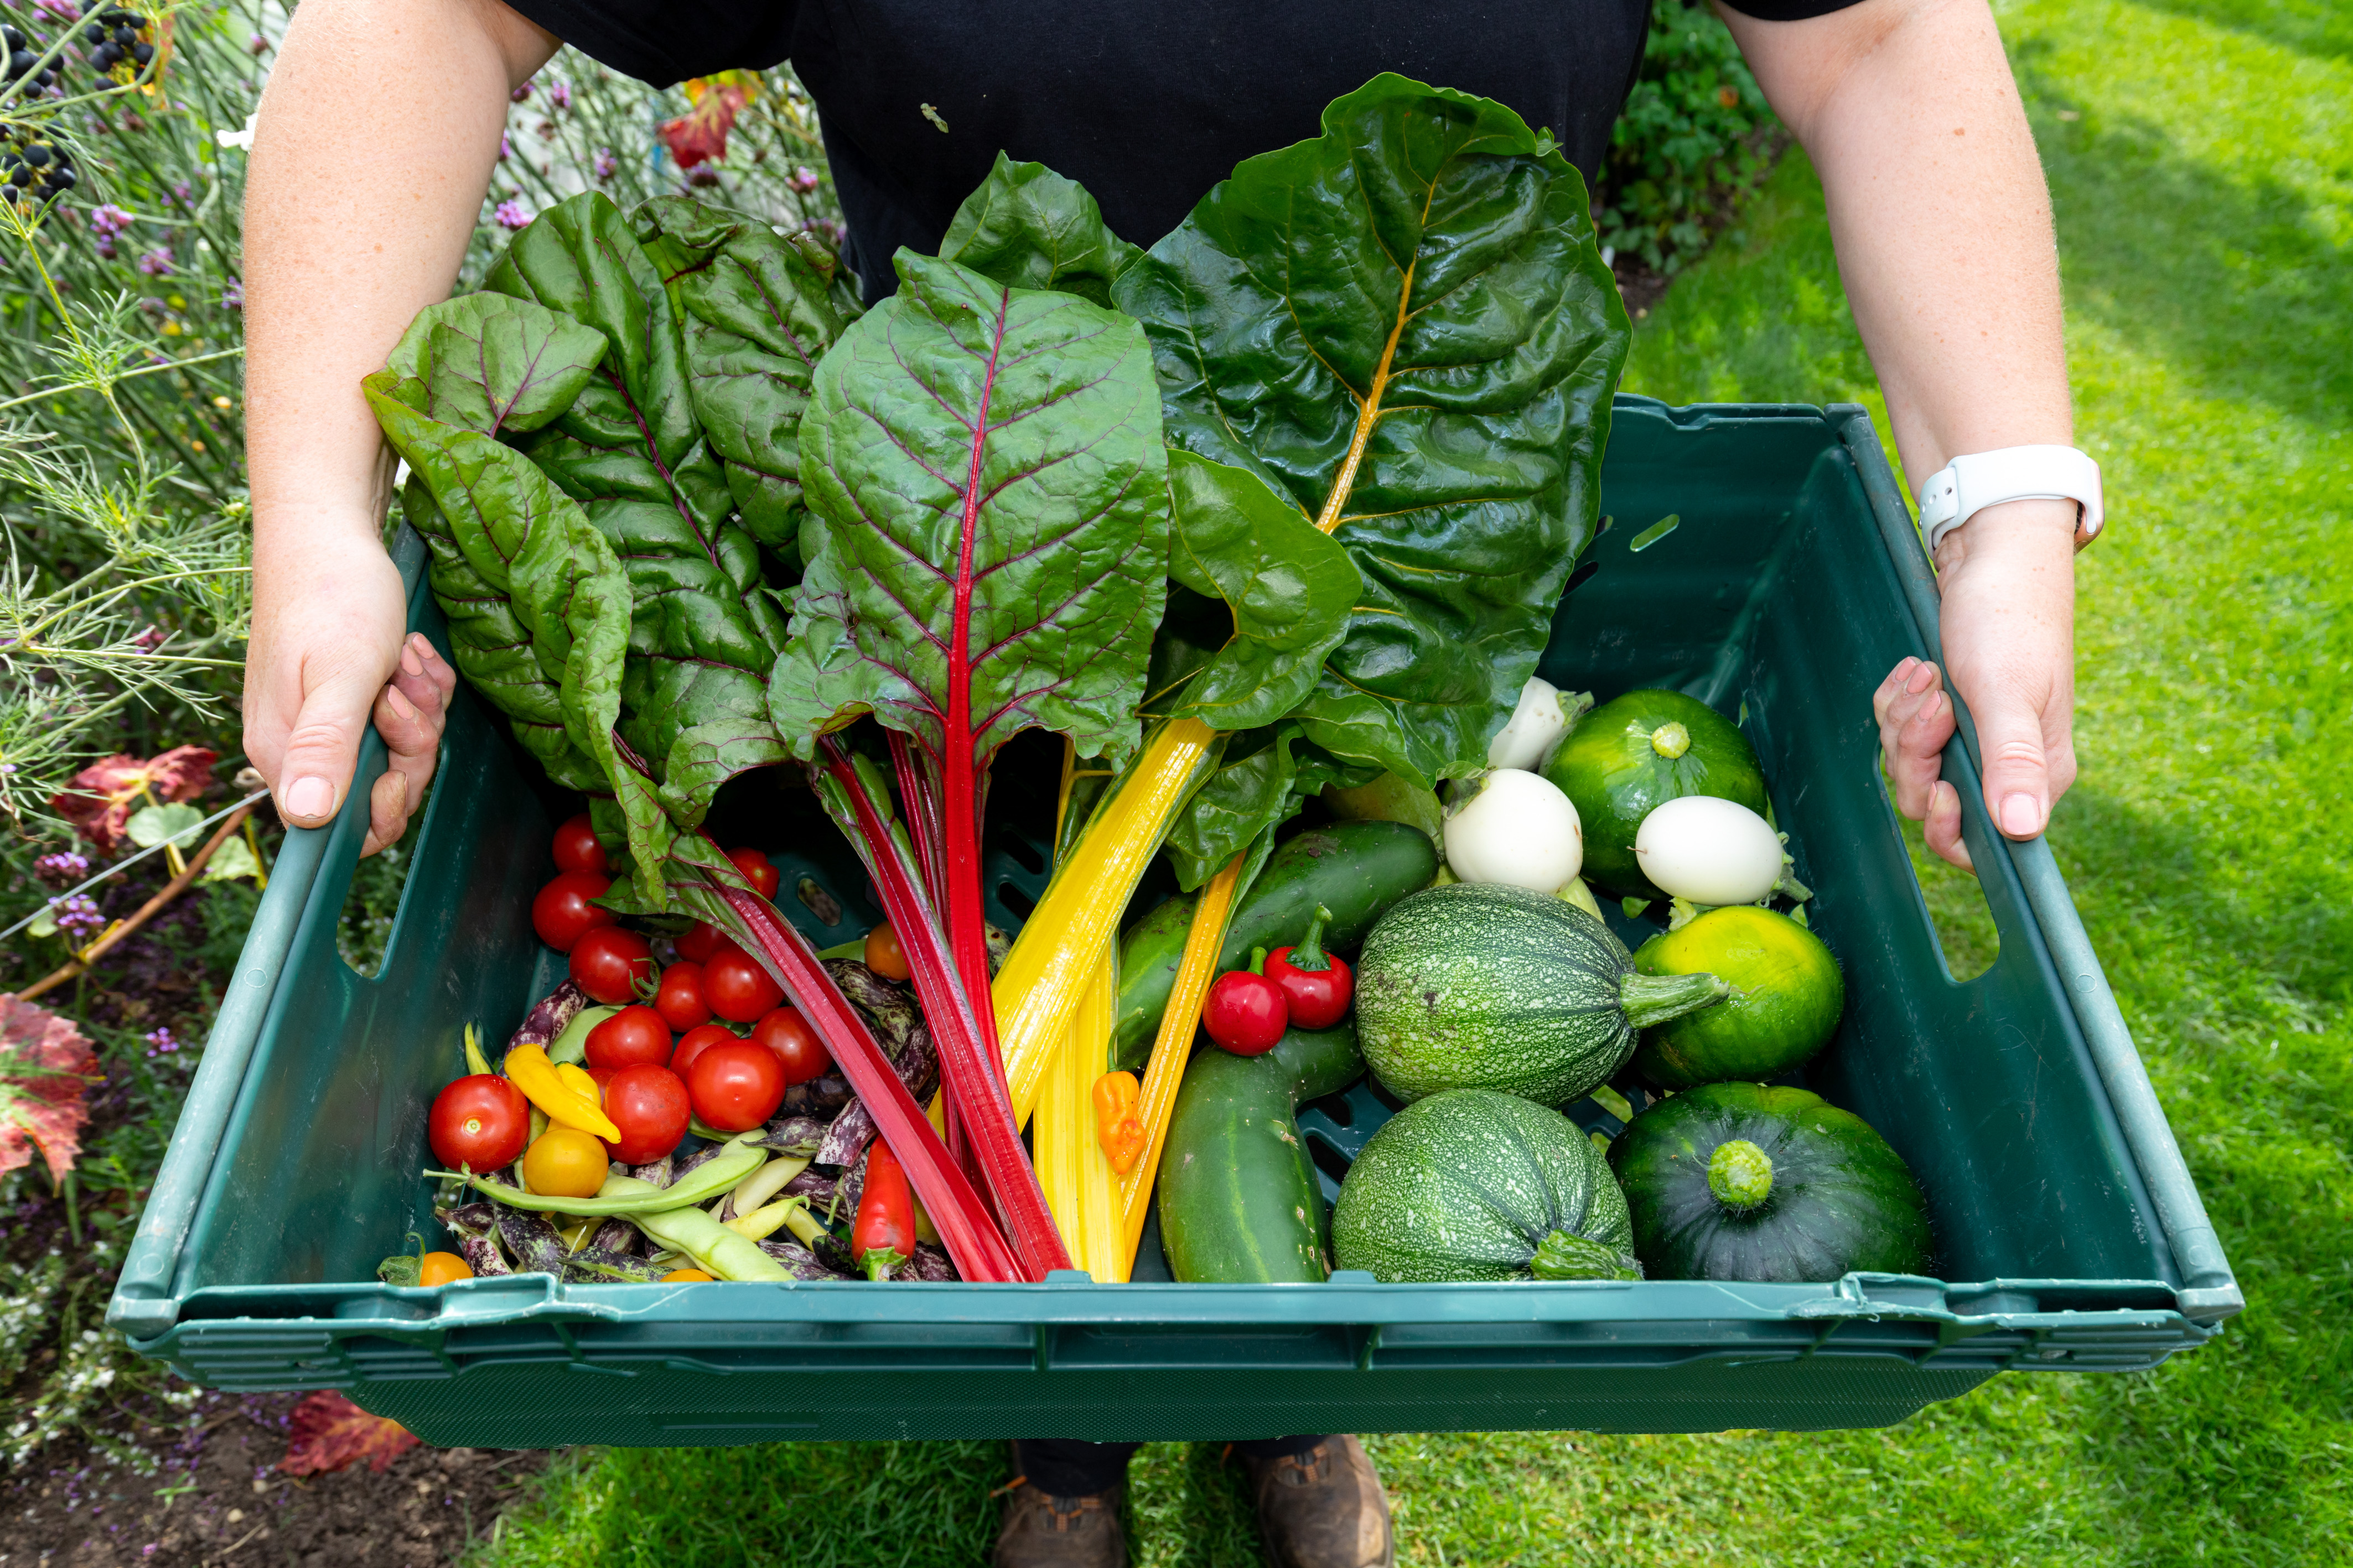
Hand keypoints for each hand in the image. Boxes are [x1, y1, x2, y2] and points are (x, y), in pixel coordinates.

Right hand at [242, 528, 455, 856]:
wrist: (330, 535)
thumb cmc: (332, 597)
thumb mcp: (341, 674)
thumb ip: (326, 745)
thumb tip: (306, 817)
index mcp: (285, 752)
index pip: (338, 830)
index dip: (384, 808)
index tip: (401, 763)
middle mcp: (303, 745)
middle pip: (384, 788)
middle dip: (412, 742)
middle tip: (402, 689)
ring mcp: (331, 719)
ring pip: (403, 749)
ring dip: (421, 706)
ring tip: (405, 659)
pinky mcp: (356, 695)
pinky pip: (408, 715)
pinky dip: (421, 686)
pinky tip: (411, 652)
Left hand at [1874, 499, 2077, 871]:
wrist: (1993, 558)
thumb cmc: (2009, 620)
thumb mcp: (2008, 691)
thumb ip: (2013, 761)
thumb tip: (2022, 829)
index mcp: (2034, 774)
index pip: (1982, 843)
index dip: (1947, 825)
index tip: (1936, 783)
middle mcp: (2002, 764)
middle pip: (1929, 798)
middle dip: (1916, 751)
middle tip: (1934, 697)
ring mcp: (1970, 738)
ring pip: (1907, 762)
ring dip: (1903, 718)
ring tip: (1926, 672)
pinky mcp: (1943, 712)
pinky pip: (1898, 729)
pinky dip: (1896, 700)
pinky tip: (1916, 667)